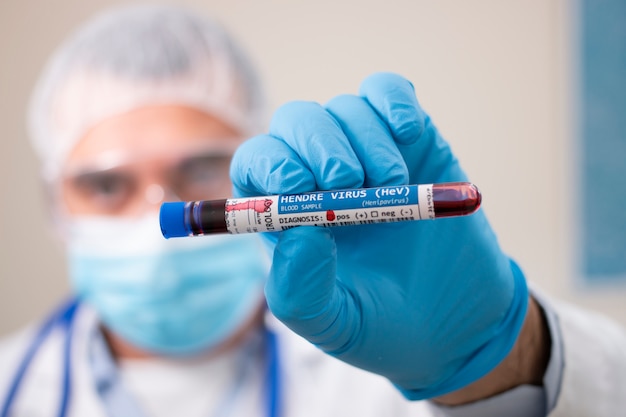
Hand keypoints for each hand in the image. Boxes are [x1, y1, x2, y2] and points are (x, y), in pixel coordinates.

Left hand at [230, 73, 528, 398]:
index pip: (258, 165)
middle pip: (296, 123)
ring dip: (366, 139)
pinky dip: (393, 101)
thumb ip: (302, 292)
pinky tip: (407, 131)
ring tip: (392, 184)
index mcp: (287, 216)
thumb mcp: (335, 325)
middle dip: (318, 145)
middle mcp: (319, 177)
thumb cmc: (383, 324)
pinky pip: (388, 92)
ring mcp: (364, 153)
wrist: (457, 320)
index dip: (272, 164)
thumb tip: (299, 232)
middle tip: (348, 181)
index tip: (302, 188)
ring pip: (345, 109)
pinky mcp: (409, 140)